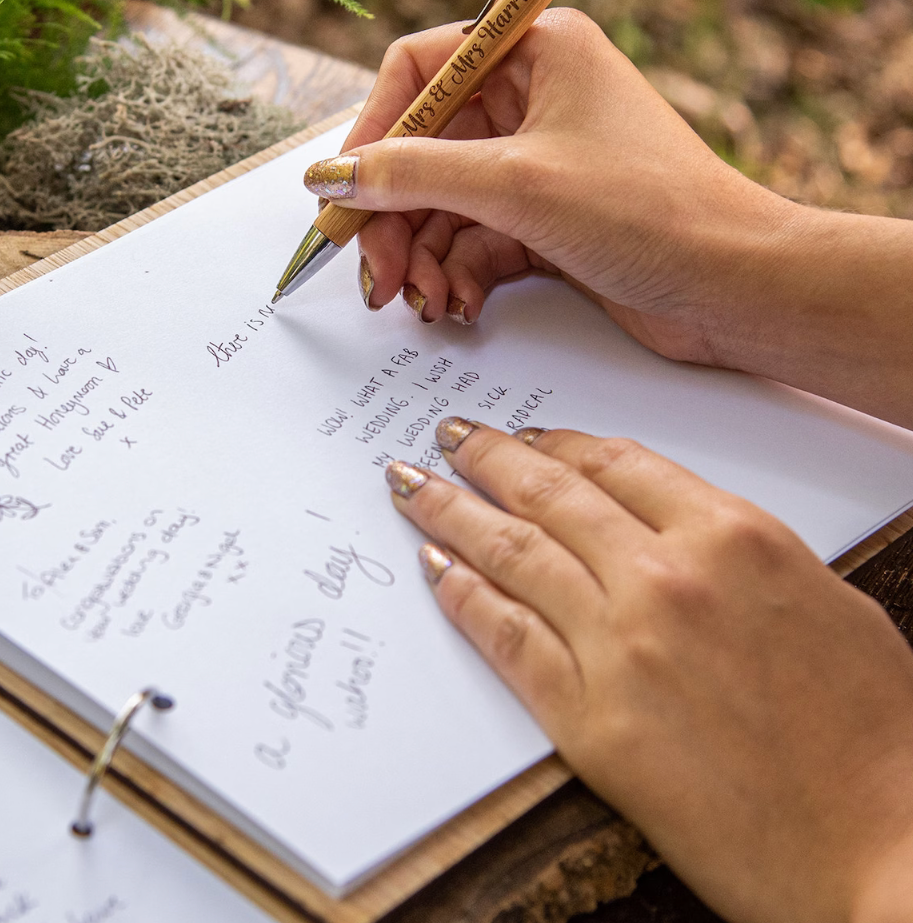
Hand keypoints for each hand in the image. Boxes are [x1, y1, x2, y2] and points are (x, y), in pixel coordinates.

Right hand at [312, 8, 791, 360]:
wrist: (735, 288)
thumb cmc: (650, 211)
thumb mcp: (515, 184)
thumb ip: (412, 175)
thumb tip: (331, 177)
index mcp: (536, 51)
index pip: (420, 71)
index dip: (372, 132)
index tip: (339, 192)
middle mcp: (535, 99)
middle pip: (425, 151)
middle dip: (395, 218)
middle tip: (375, 276)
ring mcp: (540, 163)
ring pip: (445, 204)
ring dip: (424, 258)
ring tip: (422, 303)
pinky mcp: (546, 220)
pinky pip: (476, 240)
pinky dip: (460, 275)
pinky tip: (461, 307)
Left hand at [385, 420, 912, 922]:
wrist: (884, 844)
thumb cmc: (873, 728)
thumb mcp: (817, 597)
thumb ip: (731, 550)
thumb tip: (665, 526)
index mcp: (732, 536)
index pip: (616, 463)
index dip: (557, 443)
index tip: (523, 435)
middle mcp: (665, 578)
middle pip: (548, 494)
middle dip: (486, 458)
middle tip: (445, 439)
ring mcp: (620, 646)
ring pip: (512, 553)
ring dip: (451, 513)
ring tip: (414, 487)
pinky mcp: (588, 720)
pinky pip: (508, 638)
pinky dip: (464, 597)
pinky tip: (436, 571)